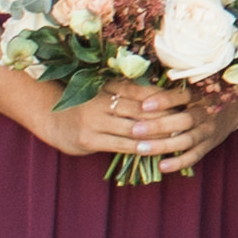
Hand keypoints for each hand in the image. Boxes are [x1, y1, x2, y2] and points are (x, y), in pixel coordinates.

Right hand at [45, 77, 207, 169]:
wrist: (52, 120)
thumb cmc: (86, 106)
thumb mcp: (104, 92)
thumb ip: (127, 91)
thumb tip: (160, 91)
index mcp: (105, 88)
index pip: (139, 91)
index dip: (161, 97)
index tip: (183, 101)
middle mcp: (100, 103)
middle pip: (139, 110)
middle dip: (163, 116)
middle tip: (185, 120)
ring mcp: (93, 122)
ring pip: (132, 129)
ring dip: (155, 134)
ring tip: (174, 137)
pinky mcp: (89, 141)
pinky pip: (120, 146)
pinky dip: (138, 147)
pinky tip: (152, 150)